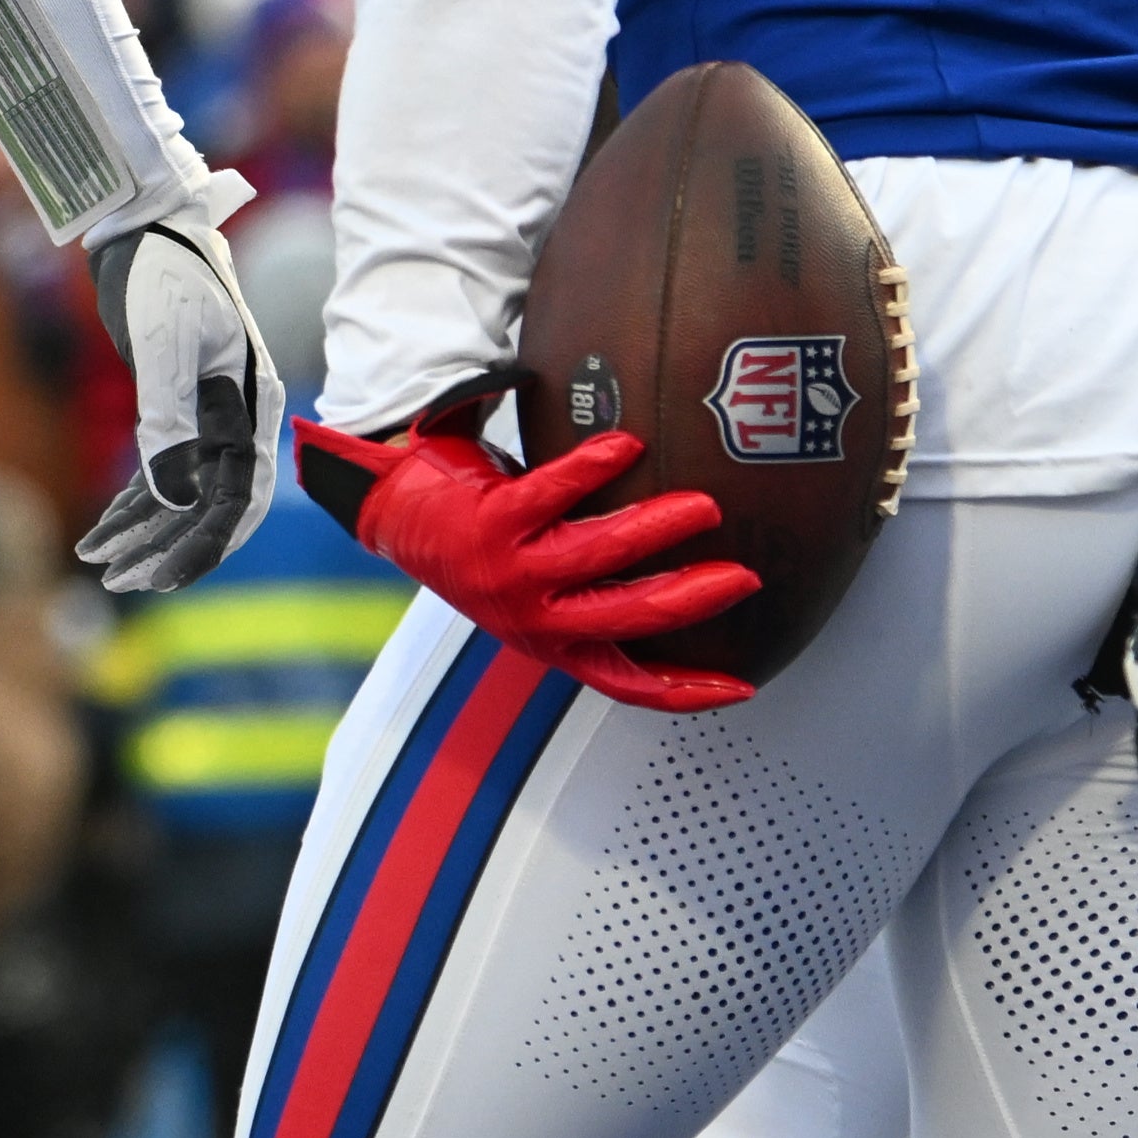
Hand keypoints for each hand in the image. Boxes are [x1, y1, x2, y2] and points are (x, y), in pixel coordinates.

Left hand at [79, 197, 282, 594]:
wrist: (143, 226)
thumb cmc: (161, 274)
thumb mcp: (163, 343)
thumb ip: (169, 419)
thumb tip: (174, 497)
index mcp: (249, 403)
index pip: (238, 498)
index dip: (203, 546)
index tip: (160, 581)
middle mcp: (236, 417)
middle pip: (211, 507)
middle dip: (167, 548)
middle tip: (117, 580)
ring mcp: (208, 415)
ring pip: (183, 496)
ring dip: (143, 532)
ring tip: (95, 561)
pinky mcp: (177, 408)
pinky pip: (161, 472)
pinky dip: (132, 504)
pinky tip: (99, 531)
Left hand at [297, 414, 762, 711]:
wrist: (396, 513)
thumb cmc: (480, 545)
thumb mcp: (538, 591)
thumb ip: (595, 589)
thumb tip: (681, 571)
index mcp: (552, 641)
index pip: (627, 684)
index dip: (687, 692)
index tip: (741, 686)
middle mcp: (534, 616)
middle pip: (626, 619)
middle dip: (691, 601)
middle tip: (742, 578)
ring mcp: (512, 570)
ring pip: (598, 556)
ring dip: (656, 529)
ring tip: (703, 505)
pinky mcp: (492, 520)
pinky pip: (551, 493)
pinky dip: (593, 469)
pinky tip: (627, 445)